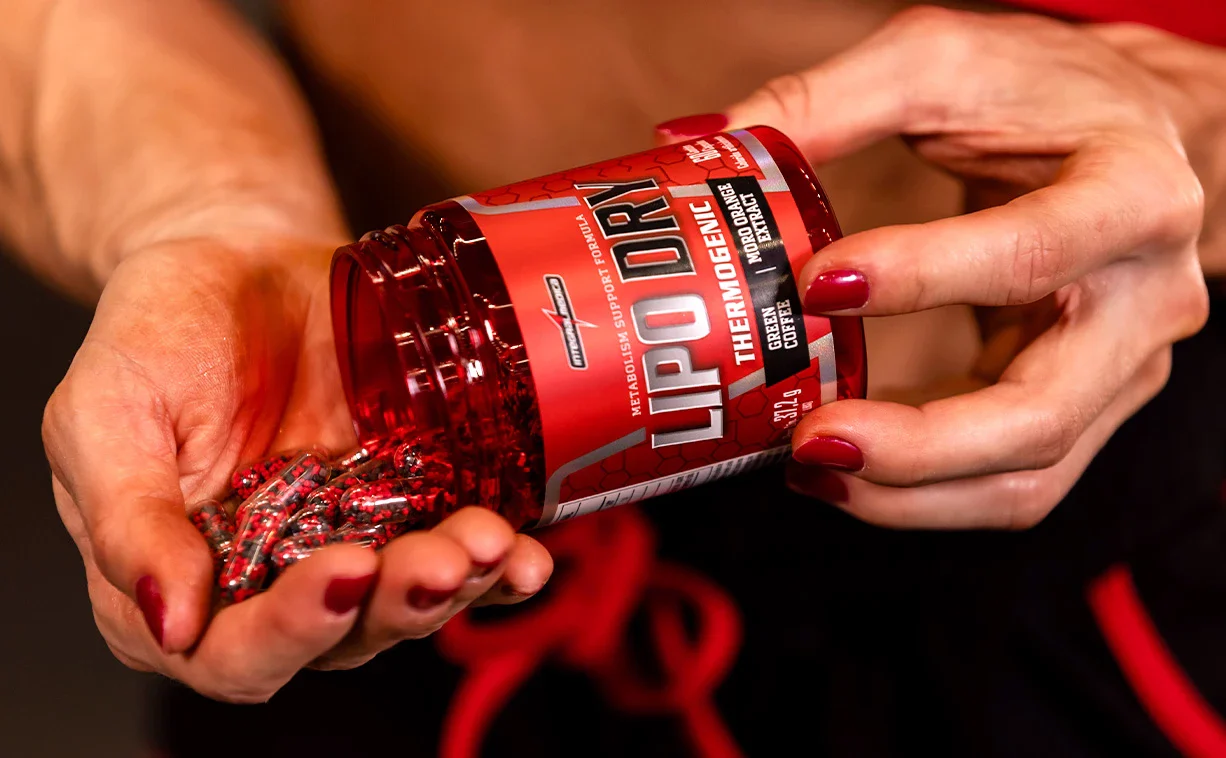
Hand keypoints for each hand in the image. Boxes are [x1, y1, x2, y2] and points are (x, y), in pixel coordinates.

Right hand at [42, 238, 552, 701]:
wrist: (239, 256)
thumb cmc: (157, 331)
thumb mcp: (103, 409)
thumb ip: (125, 517)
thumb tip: (171, 622)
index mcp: (187, 578)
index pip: (237, 652)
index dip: (295, 631)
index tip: (345, 572)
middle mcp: (275, 578)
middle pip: (346, 635)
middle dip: (402, 604)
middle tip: (445, 559)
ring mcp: (352, 538)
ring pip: (411, 598)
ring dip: (460, 583)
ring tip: (493, 541)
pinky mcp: (410, 497)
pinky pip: (458, 545)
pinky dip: (500, 561)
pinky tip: (529, 552)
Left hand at [702, 8, 1209, 527]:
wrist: (1143, 133)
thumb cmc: (1045, 91)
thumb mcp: (942, 63)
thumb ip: (829, 103)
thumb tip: (704, 145)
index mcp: (1133, 196)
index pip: (1031, 254)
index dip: (923, 278)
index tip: (815, 282)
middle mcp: (1146, 301)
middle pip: (1039, 416)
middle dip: (916, 448)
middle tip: (808, 441)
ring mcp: (1122, 368)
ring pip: (1027, 477)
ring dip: (911, 494)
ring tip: (809, 469)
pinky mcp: (1085, 405)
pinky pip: (1009, 477)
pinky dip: (926, 490)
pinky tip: (845, 469)